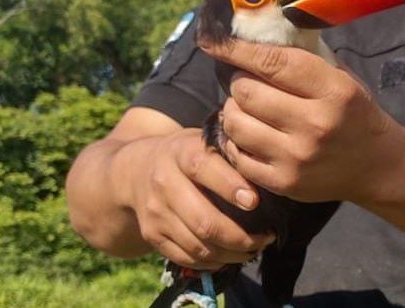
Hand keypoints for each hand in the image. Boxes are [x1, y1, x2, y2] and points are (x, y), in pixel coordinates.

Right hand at [122, 128, 275, 269]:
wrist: (136, 170)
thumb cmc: (187, 154)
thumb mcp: (203, 141)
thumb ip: (230, 152)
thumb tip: (269, 173)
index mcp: (181, 152)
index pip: (203, 168)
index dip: (230, 187)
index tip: (254, 201)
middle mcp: (164, 182)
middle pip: (203, 220)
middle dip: (240, 236)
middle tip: (267, 237)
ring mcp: (156, 212)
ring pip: (198, 245)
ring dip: (232, 253)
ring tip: (255, 249)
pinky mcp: (152, 235)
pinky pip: (186, 258)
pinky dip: (214, 262)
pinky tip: (232, 256)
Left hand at [201, 40, 399, 203]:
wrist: (377, 166)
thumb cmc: (355, 113)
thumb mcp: (342, 78)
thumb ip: (304, 59)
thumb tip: (254, 37)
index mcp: (334, 91)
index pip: (273, 62)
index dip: (238, 49)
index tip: (215, 40)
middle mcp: (315, 124)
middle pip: (247, 92)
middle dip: (238, 82)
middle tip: (246, 82)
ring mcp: (297, 157)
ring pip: (235, 123)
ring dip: (233, 110)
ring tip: (245, 108)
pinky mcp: (284, 183)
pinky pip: (238, 155)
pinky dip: (236, 140)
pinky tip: (249, 133)